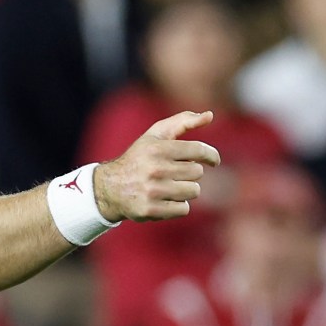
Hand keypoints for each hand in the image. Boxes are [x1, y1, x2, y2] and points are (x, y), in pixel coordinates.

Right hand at [94, 112, 221, 222]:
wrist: (111, 187)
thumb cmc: (140, 158)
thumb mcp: (156, 135)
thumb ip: (183, 121)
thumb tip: (210, 115)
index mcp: (157, 148)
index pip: (197, 150)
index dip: (211, 155)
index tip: (214, 160)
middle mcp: (155, 169)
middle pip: (197, 172)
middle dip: (191, 173)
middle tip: (177, 173)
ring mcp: (152, 191)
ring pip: (193, 191)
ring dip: (187, 190)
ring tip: (171, 187)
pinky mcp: (150, 209)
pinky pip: (184, 209)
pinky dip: (179, 205)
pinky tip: (165, 200)